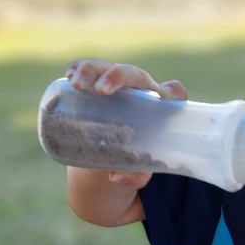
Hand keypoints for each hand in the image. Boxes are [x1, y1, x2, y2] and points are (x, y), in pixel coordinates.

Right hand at [65, 59, 187, 189]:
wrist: (111, 153)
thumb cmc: (133, 160)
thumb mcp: (138, 171)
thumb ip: (135, 176)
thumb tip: (115, 176)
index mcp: (160, 108)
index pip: (174, 94)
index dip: (172, 93)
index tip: (163, 98)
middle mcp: (140, 91)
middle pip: (134, 74)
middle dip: (116, 77)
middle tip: (101, 90)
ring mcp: (117, 85)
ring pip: (108, 68)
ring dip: (92, 70)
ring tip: (76, 84)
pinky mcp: (97, 84)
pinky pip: (90, 71)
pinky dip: (80, 68)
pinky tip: (70, 73)